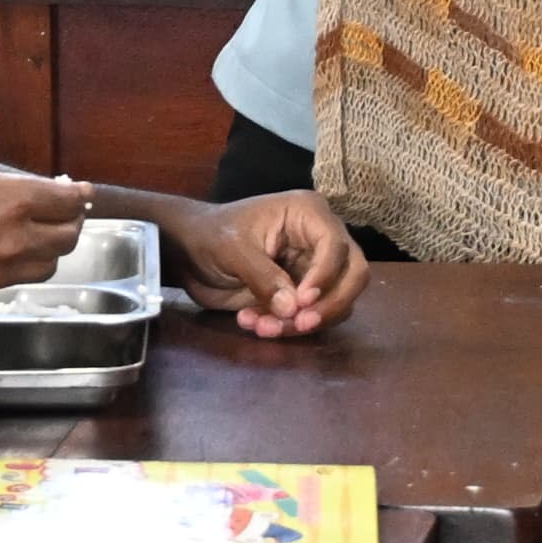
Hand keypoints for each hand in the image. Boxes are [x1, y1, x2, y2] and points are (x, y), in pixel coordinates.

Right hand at [0, 150, 85, 300]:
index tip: (82, 190)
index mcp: (11, 201)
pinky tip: (14, 246)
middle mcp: (13, 239)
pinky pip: (21, 276)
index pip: (66, 201)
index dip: (78, 194)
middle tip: (67, 208)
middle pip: (66, 237)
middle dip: (71, 220)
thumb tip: (22, 184)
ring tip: (44, 230)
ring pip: (48, 263)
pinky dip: (28, 262)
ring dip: (52, 246)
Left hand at [165, 192, 365, 337]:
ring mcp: (314, 269)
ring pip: (335, 302)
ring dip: (303, 322)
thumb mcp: (233, 249)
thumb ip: (263, 277)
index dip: (326, 276)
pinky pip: (312, 317)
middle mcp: (319, 240)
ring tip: (261, 326)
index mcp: (307, 214)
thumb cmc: (210, 235)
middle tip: (299, 325)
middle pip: (353, 274)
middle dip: (329, 305)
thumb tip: (293, 309)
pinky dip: (288, 328)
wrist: (188, 253)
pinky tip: (253, 322)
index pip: (337, 245)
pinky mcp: (302, 294)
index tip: (302, 302)